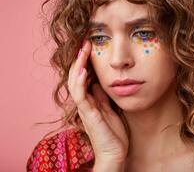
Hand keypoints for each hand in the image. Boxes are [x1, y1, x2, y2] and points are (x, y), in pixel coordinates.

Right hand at [67, 39, 128, 163]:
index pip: (83, 77)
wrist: (115, 154)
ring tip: (83, 50)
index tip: (91, 47)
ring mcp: (85, 108)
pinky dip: (80, 82)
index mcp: (90, 101)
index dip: (85, 62)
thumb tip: (99, 83)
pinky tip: (82, 70)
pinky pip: (80, 96)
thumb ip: (102, 97)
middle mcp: (85, 103)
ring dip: (78, 66)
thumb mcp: (110, 110)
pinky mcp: (88, 115)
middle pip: (76, 77)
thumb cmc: (113, 133)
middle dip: (80, 59)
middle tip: (86, 43)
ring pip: (75, 83)